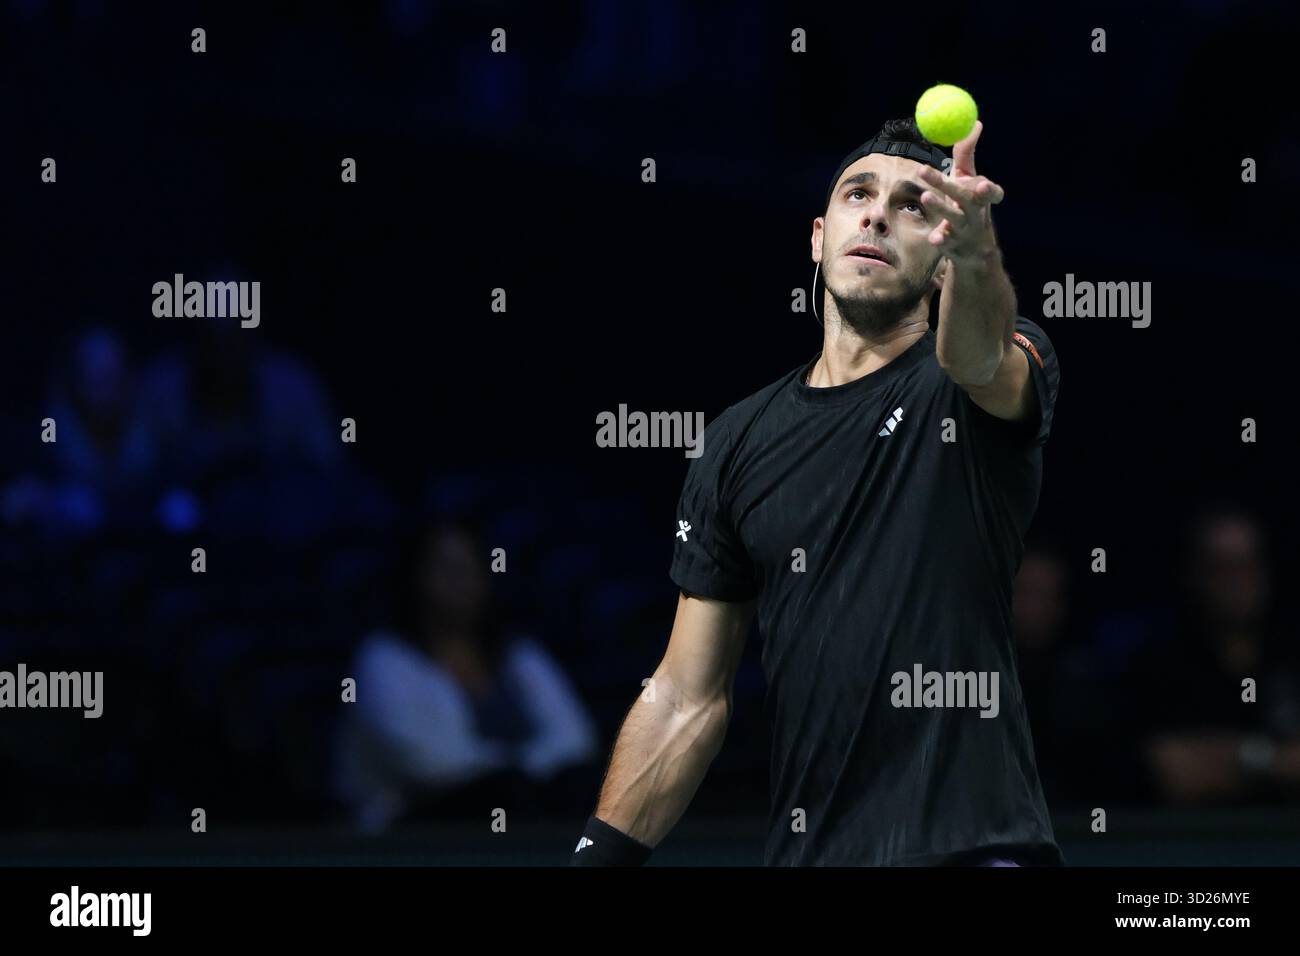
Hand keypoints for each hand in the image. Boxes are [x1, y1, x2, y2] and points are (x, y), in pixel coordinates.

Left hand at [915, 120, 1004, 262]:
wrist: (973, 250)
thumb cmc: (967, 205)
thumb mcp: (968, 180)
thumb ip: (967, 154)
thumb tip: (975, 123)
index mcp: (983, 198)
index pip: (992, 193)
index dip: (989, 190)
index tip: (982, 186)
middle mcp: (977, 213)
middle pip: (964, 198)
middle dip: (947, 184)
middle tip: (924, 170)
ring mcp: (965, 231)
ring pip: (953, 218)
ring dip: (941, 207)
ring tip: (927, 195)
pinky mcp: (953, 246)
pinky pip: (946, 243)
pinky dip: (941, 240)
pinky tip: (935, 238)